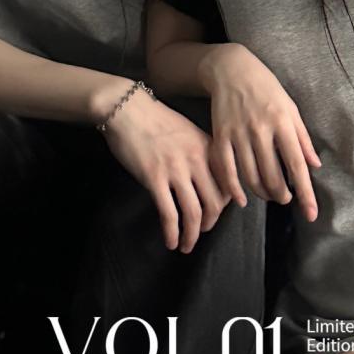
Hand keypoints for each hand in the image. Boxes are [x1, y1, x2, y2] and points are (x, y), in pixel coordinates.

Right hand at [101, 87, 228, 252]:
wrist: (126, 108)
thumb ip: (200, 152)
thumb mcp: (187, 131)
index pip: (228, 183)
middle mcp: (196, 159)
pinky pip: (169, 213)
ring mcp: (176, 169)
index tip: (217, 213)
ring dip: (192, 235)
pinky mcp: (154, 178)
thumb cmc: (154, 119)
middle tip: (202, 231)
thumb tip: (206, 178)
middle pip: (215, 202)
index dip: (225, 204)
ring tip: (186, 245)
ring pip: (194, 212)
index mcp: (207, 147)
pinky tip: (170, 241)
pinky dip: (172, 232)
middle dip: (210, 223)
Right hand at [200, 44, 321, 221]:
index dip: (306, 193)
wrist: (232, 70)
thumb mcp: (291, 109)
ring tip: (269, 194)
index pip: (297, 165)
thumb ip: (302, 138)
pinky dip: (234, 189)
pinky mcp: (220, 135)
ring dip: (262, 193)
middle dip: (282, 195)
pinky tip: (242, 198)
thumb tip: (315, 166)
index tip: (311, 215)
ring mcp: (239, 134)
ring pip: (251, 177)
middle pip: (273, 176)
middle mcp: (261, 130)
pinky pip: (227, 170)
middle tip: (286, 198)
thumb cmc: (267, 89)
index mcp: (283, 123)